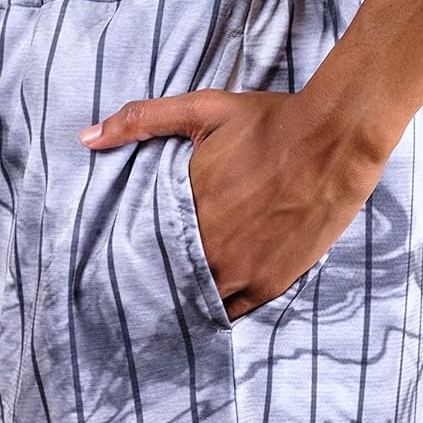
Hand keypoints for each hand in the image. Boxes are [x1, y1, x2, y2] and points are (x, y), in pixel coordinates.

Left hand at [78, 82, 397, 320]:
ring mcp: (240, 269)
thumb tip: (86, 137)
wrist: (336, 139)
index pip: (141, 248)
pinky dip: (219, 312)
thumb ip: (141, 120)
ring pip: (197, 301)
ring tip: (170, 306)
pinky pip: (235, 312)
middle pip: (165, 280)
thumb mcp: (203, 110)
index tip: (115, 265)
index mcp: (184, 207)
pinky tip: (209, 310)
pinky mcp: (271, 282)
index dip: (131, 257)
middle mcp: (207, 246)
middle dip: (155, 283)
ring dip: (184, 301)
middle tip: (139, 293)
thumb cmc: (271, 121)